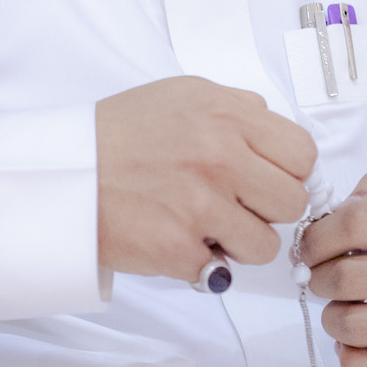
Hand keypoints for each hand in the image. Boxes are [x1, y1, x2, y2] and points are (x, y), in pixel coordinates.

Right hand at [96, 77, 314, 282]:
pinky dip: (202, 262)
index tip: (268, 178)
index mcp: (227, 117)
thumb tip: (276, 133)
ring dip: (239, 242)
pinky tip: (176, 238)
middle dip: (267, 208)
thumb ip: (237, 110)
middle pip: (293, 202)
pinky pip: (222, 271)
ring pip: (265, 245)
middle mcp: (221, 158)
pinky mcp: (180, 249)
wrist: (63, 173)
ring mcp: (202, 207)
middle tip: (236, 204)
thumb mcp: (183, 96)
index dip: (288, 171)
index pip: (302, 154)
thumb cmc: (119, 134)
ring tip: (206, 225)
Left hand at [301, 170, 366, 366]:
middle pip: (346, 277)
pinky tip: (359, 346)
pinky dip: (351, 360)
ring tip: (346, 313)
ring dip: (334, 321)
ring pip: (352, 326)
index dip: (318, 236)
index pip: (356, 222)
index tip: (311, 248)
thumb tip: (340, 206)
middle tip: (325, 281)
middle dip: (319, 280)